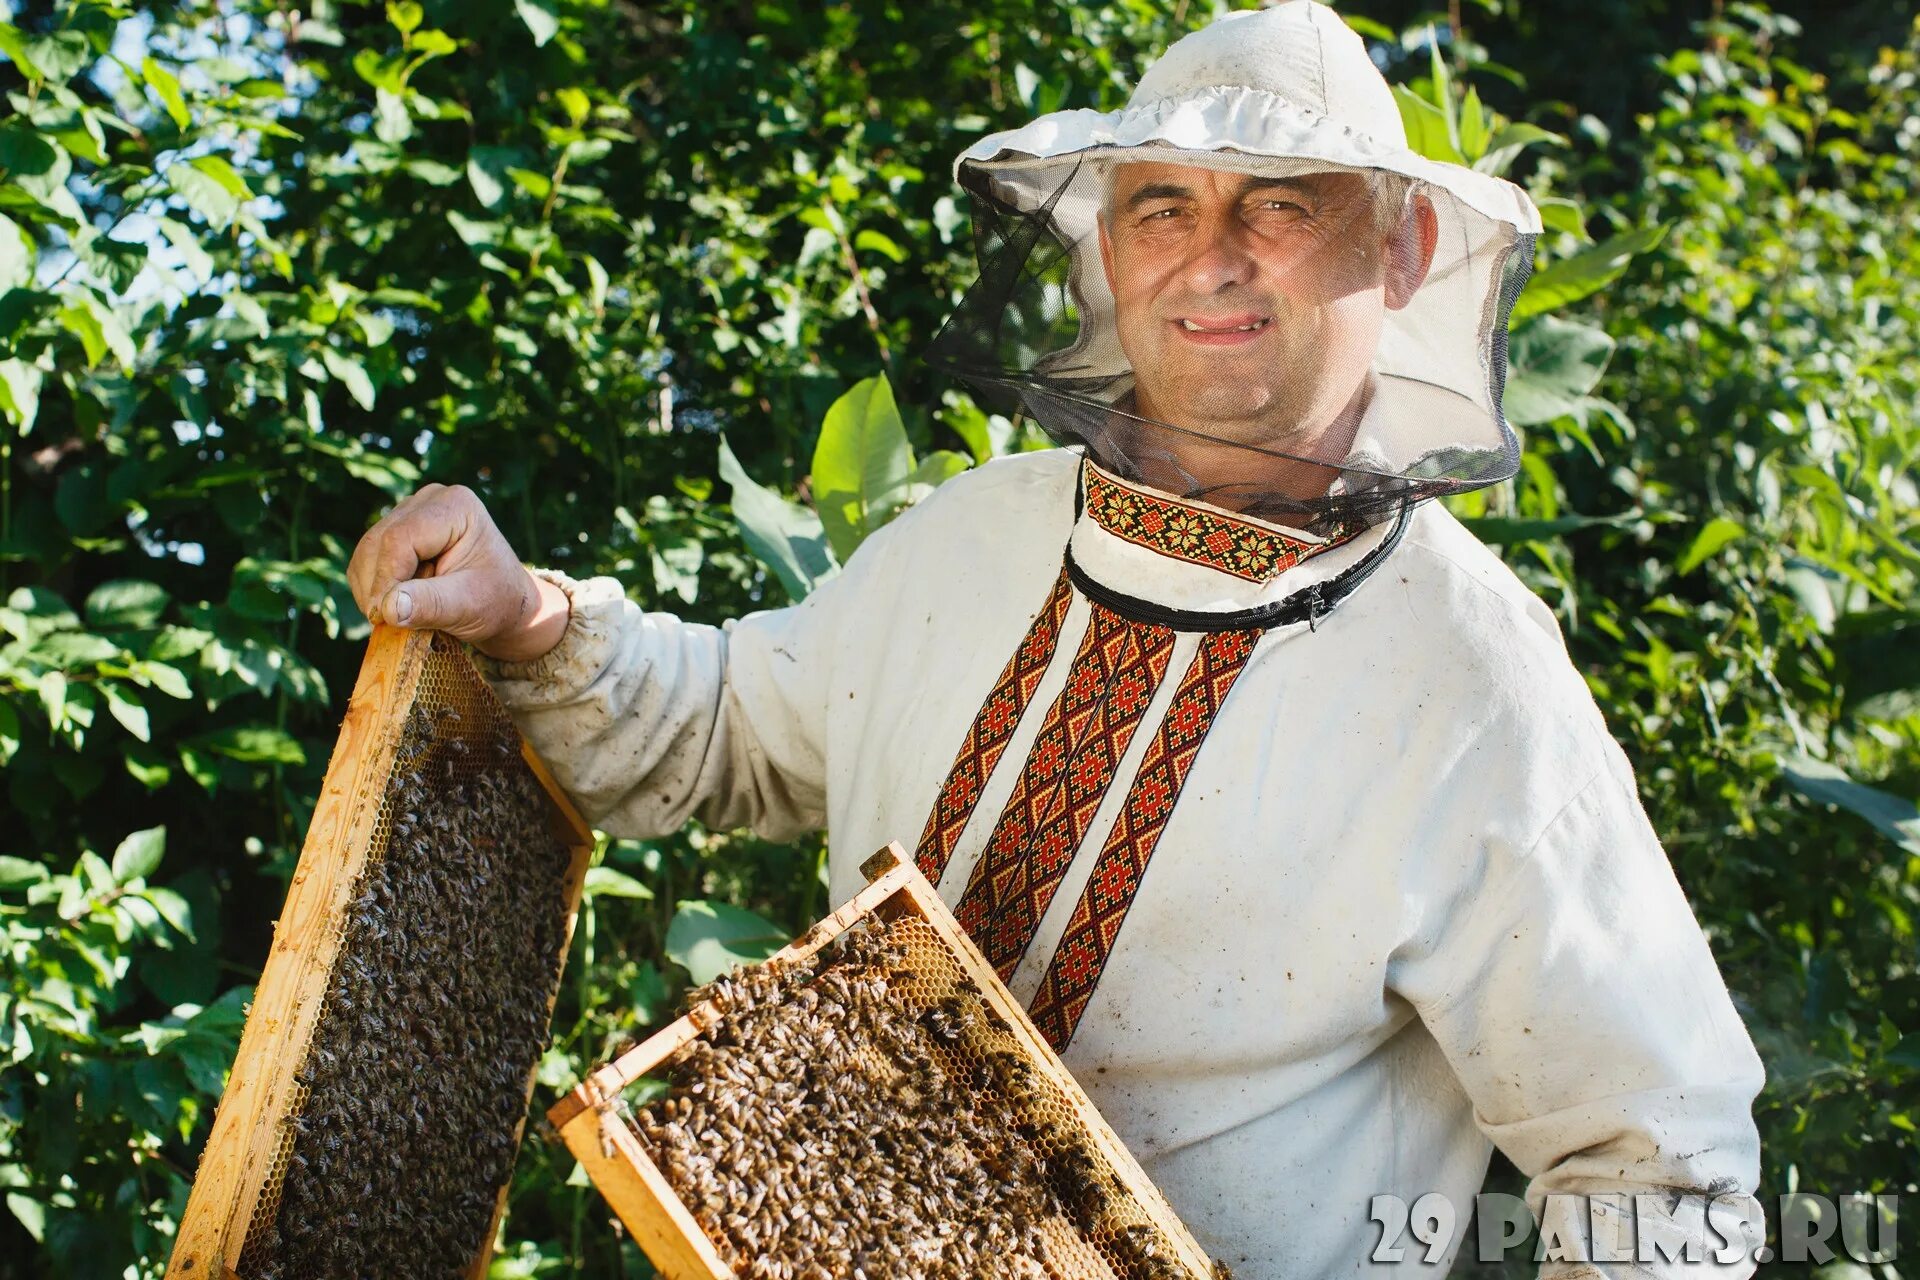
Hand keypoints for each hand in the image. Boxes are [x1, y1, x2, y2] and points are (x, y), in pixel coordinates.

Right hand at [347, 483, 569, 662]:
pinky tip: (399, 604)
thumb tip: (387, 608)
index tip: (384, 617)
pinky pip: (366, 560)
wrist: (504, 603)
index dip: (386, 579)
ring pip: (366, 552)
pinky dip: (372, 588)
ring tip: (405, 613)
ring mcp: (411, 513)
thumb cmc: (496, 602)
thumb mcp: (470, 606)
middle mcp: (430, 499)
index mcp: (455, 505)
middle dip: (378, 586)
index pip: (400, 539)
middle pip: (378, 542)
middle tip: (392, 621)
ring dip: (373, 590)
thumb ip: (431, 604)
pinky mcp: (396, 532)